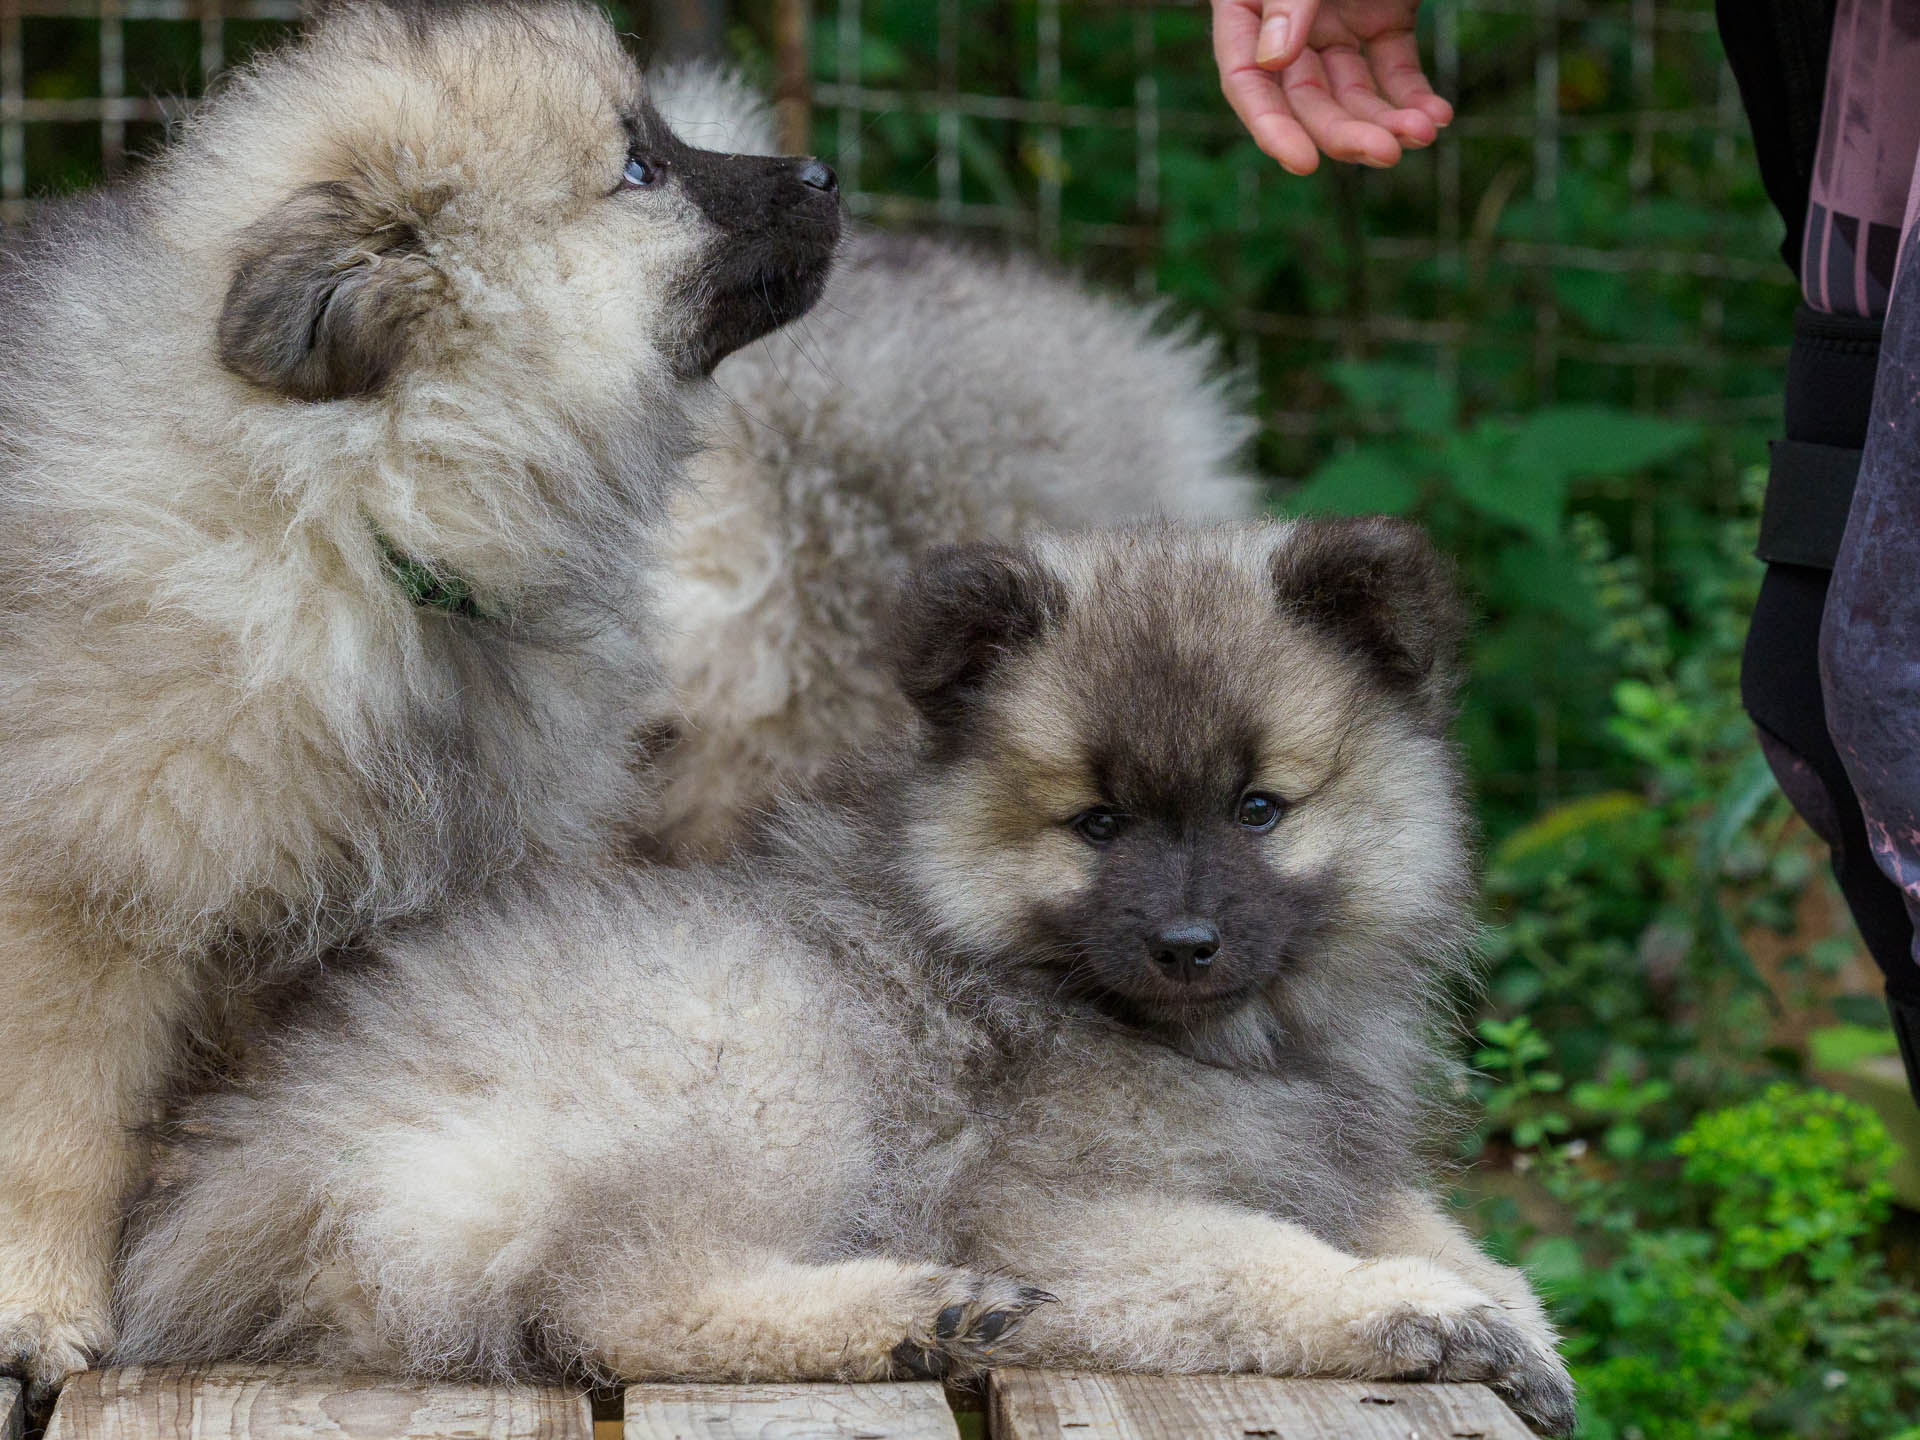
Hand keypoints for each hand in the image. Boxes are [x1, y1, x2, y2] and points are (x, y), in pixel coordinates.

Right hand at [1212, 0, 1452, 174]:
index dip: (1272, 126)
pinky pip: (1396, 70)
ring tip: (1424, 133)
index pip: (1248, 79)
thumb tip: (1271, 60)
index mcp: (1246, 4)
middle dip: (1347, 130)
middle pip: (1308, 98)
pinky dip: (1415, 95)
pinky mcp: (1383, 20)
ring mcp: (1336, 25)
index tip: (1304, 163)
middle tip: (1388, 153)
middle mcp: (1287, 26)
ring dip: (1388, 120)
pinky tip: (1436, 115)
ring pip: (1355, 93)